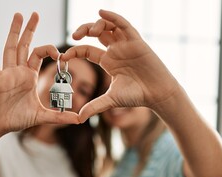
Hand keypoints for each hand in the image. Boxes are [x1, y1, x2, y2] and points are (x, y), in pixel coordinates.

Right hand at [0, 12, 78, 135]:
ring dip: (14, 31)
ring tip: (18, 15)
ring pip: (10, 48)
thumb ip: (60, 117)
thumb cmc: (17, 119)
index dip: (49, 50)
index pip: (39, 55)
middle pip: (25, 45)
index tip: (59, 53)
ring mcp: (6, 73)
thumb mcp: (42, 116)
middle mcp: (18, 71)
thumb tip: (79, 120)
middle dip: (30, 29)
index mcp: (29, 76)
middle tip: (35, 14)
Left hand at [62, 10, 178, 121]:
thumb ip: (94, 106)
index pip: (87, 50)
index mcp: (108, 62)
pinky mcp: (136, 41)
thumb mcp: (111, 100)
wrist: (157, 94)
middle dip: (83, 30)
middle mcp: (115, 51)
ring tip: (90, 31)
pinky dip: (113, 17)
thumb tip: (78, 119)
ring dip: (97, 24)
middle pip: (96, 33)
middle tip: (74, 36)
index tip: (64, 56)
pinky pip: (124, 25)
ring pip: (109, 27)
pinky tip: (102, 12)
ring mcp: (126, 45)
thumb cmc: (136, 96)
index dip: (74, 51)